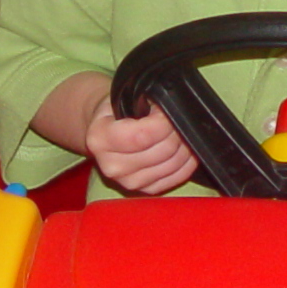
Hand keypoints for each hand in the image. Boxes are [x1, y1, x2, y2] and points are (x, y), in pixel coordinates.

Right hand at [83, 98, 198, 195]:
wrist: (104, 134)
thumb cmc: (115, 112)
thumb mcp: (121, 98)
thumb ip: (142, 102)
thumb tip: (169, 107)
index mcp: (99, 139)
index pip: (142, 136)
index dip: (162, 122)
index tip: (166, 110)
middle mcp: (111, 166)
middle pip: (161, 151)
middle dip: (176, 131)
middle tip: (175, 119)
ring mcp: (128, 182)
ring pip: (173, 164)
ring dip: (184, 145)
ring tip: (179, 131)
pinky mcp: (145, 190)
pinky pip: (177, 177)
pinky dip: (187, 162)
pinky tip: (185, 148)